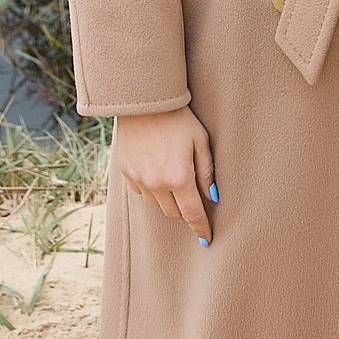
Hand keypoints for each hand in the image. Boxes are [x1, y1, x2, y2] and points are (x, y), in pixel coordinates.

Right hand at [115, 106, 215, 243]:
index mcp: (178, 177)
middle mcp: (156, 183)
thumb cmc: (177, 117)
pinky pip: (142, 192)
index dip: (201, 228)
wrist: (143, 100)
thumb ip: (206, 172)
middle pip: (174, 214)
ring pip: (158, 205)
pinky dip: (153, 190)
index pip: (192, 214)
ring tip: (176, 183)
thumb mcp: (200, 140)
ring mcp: (139, 179)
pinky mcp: (126, 173)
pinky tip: (158, 174)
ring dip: (169, 202)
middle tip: (194, 203)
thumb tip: (212, 197)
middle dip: (186, 213)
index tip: (207, 238)